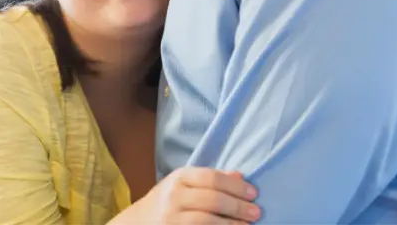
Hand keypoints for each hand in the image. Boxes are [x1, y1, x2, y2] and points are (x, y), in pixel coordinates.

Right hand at [120, 167, 260, 224]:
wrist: (139, 223)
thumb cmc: (167, 201)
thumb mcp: (185, 184)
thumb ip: (211, 179)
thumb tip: (241, 177)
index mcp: (179, 178)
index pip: (212, 178)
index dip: (235, 186)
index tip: (253, 193)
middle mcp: (174, 196)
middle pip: (213, 199)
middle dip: (238, 206)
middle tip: (257, 212)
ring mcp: (172, 218)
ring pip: (208, 220)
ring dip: (232, 224)